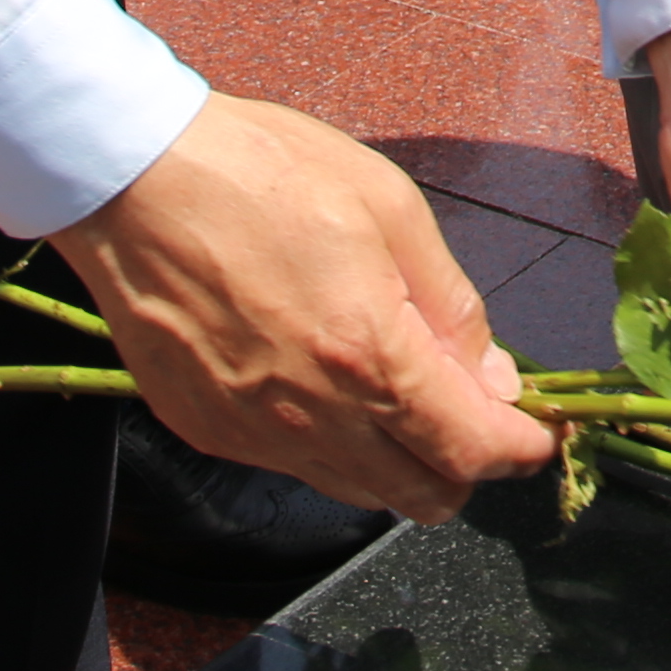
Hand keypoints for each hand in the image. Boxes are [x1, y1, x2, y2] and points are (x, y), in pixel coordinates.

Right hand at [50, 92, 554, 519]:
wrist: (135, 181)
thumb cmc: (263, 175)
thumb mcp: (391, 208)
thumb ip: (451, 306)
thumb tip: (494, 377)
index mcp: (369, 358)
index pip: (470, 450)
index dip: (518, 448)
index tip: (534, 433)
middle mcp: (313, 417)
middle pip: (422, 496)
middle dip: (464, 465)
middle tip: (472, 411)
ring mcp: (254, 434)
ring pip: (359, 491)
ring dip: (398, 461)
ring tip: (400, 392)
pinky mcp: (209, 431)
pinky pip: (293, 465)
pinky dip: (330, 444)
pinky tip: (326, 382)